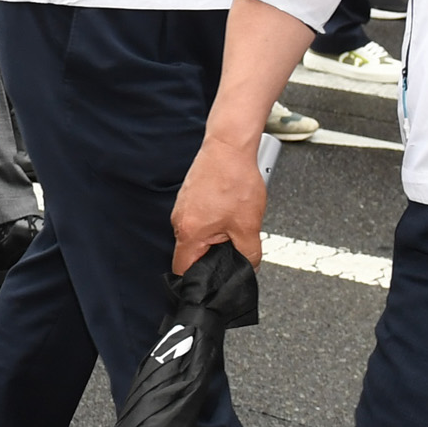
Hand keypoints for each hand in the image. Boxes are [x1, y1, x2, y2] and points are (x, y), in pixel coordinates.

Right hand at [171, 128, 267, 272]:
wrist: (229, 145)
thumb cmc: (235, 178)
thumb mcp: (248, 226)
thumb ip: (248, 255)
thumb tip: (247, 268)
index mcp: (188, 232)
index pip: (183, 271)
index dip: (199, 281)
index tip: (213, 281)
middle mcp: (179, 220)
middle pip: (191, 253)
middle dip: (212, 256)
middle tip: (232, 248)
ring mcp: (182, 207)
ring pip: (197, 235)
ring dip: (215, 236)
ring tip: (233, 223)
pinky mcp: (190, 197)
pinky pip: (199, 219)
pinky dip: (214, 221)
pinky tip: (229, 210)